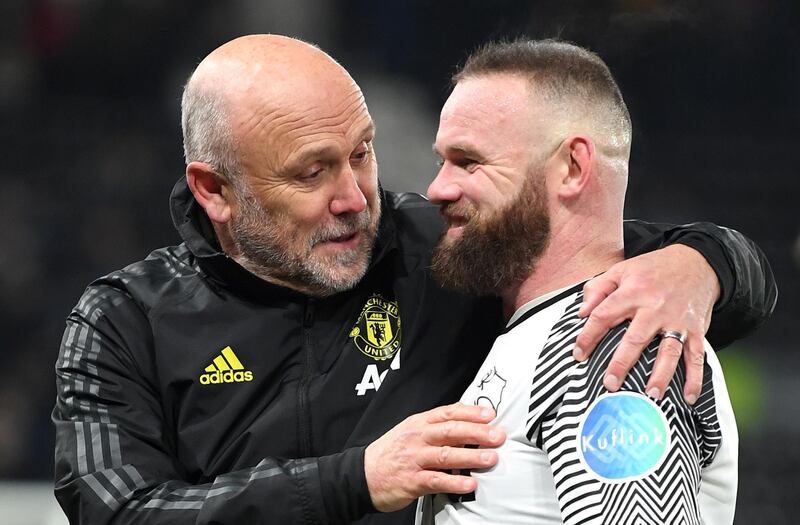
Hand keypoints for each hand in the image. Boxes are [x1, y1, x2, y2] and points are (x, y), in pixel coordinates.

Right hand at [364, 403, 505, 511]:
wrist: (361, 475)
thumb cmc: (392, 452)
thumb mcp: (411, 431)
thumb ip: (436, 427)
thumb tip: (468, 423)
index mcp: (419, 423)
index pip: (448, 413)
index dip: (470, 413)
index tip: (490, 415)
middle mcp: (417, 438)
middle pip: (450, 431)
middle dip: (477, 433)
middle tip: (497, 436)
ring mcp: (414, 459)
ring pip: (446, 455)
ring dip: (470, 456)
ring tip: (490, 459)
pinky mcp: (411, 481)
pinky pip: (436, 480)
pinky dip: (454, 482)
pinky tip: (469, 483)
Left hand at [573, 244, 719, 404]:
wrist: (696, 262)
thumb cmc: (654, 269)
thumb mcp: (622, 270)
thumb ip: (598, 289)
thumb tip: (582, 313)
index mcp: (633, 292)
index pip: (604, 316)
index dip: (588, 336)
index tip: (578, 354)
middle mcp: (655, 308)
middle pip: (635, 339)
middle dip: (621, 363)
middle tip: (610, 383)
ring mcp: (678, 320)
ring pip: (668, 351)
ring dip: (660, 375)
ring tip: (650, 395)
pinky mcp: (696, 329)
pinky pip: (696, 356)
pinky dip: (695, 378)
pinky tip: (689, 396)